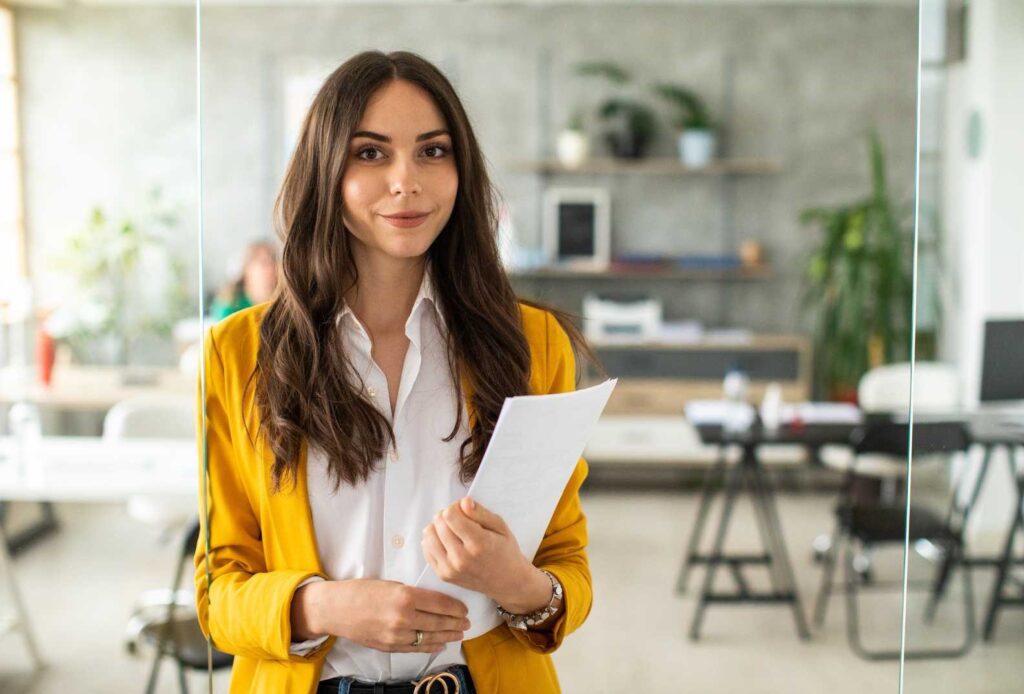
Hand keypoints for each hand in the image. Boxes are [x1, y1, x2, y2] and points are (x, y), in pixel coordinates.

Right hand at [292, 578, 469, 652]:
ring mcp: (396, 635)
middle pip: (439, 622)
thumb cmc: (361, 591)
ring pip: (430, 638)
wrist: (336, 609)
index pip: (440, 603)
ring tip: (459, 634)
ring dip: (448, 636)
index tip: (465, 608)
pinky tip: (440, 644)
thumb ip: (412, 593)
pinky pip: (416, 648)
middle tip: (467, 622)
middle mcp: (403, 617)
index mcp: (405, 596)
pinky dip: (431, 646)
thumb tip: (435, 601)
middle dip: (456, 623)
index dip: (455, 607)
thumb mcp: (391, 584)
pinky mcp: (390, 646)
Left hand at [421, 498, 552, 613]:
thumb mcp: (500, 526)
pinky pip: (426, 550)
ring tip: (451, 529)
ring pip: (429, 536)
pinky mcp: (444, 575)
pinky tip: (445, 540)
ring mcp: (451, 569)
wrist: (507, 582)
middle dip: (446, 516)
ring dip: (437, 527)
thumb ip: (480, 512)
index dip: (455, 507)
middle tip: (459, 520)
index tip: (464, 510)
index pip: (450, 516)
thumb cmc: (505, 551)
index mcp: (479, 543)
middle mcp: (462, 558)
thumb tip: (463, 502)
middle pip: (439, 523)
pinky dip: (433, 541)